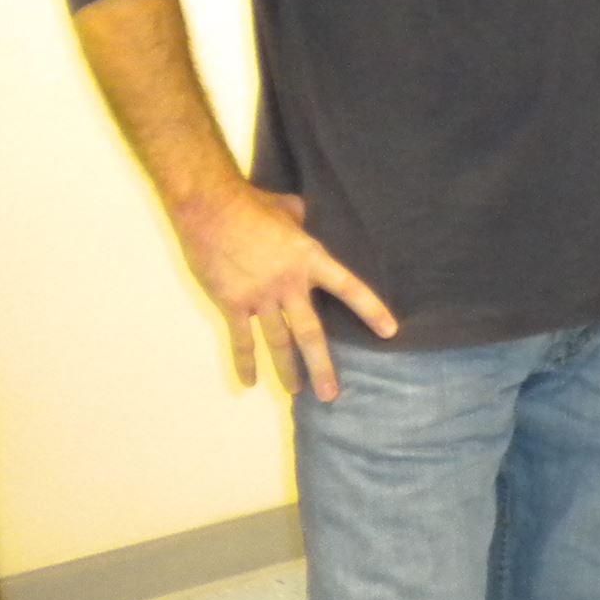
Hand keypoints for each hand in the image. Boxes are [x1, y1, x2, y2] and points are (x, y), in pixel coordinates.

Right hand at [171, 182, 397, 401]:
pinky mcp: (232, 303)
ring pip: (278, 342)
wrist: (210, 207)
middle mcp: (289, 283)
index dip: (370, 309)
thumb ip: (303, 222)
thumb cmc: (251, 204)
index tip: (389, 332)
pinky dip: (245, 362)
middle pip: (310, 332)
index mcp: (309, 258)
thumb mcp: (289, 209)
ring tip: (297, 392)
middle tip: (332, 395)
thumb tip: (305, 220)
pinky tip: (250, 382)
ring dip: (287, 370)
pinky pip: (241, 340)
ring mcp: (260, 296)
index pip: (348, 287)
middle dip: (322, 366)